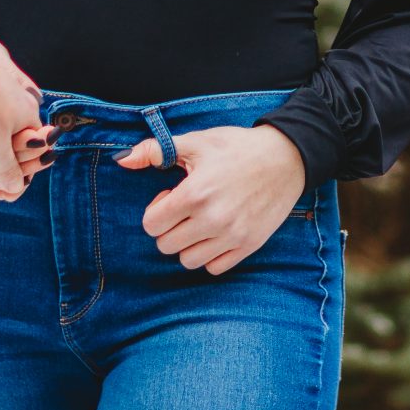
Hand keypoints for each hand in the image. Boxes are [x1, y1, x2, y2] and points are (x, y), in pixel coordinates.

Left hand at [116, 124, 308, 274]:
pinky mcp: (248, 246)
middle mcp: (212, 219)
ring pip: (188, 260)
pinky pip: (214, 268)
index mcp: (195, 193)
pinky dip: (210, 255)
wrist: (287, 158)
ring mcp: (232, 236)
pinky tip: (216, 233)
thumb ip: (156, 150)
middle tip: (186, 208)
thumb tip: (122, 160)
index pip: (151, 224)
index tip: (170, 196)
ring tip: (200, 222)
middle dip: (169, 227)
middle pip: (166, 245)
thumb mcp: (197, 142)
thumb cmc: (238, 147)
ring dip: (188, 244)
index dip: (156, 210)